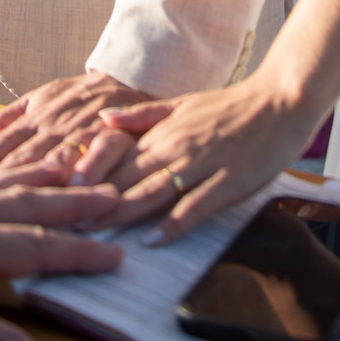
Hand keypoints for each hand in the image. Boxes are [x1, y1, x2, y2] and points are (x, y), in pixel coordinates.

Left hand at [0, 72, 148, 181]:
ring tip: (20, 202)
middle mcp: (53, 122)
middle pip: (19, 157)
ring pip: (56, 156)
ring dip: (38, 178)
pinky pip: (104, 150)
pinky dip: (92, 167)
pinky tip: (81, 188)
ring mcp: (83, 127)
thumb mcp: (33, 103)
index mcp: (30, 117)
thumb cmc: (75, 99)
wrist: (129, 75)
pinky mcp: (116, 131)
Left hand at [76, 76, 314, 244]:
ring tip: (94, 233)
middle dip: (95, 201)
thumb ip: (142, 116)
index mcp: (163, 131)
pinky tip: (155, 239)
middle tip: (63, 222)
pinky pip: (198, 203)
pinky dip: (175, 222)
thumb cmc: (230, 107)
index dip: (88, 177)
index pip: (118, 158)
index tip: (60, 194)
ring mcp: (203, 163)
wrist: (279, 102)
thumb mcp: (181, 104)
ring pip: (155, 190)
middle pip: (129, 178)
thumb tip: (103, 119)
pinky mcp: (229, 179)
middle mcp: (177, 146)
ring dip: (123, 213)